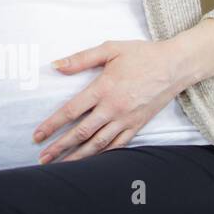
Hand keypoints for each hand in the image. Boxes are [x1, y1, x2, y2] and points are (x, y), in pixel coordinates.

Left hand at [31, 39, 188, 163]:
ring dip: (78, 156)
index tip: (37, 135)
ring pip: (99, 143)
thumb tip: (55, 65)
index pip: (71, 111)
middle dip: (60, 147)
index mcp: (103, 88)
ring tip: (61, 165)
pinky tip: (91, 162)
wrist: (175, 65)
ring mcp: (127, 119)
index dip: (52, 124)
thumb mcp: (109, 49)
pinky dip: (103, 155)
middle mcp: (114, 108)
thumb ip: (81, 58)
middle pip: (82, 132)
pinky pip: (118, 145)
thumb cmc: (141, 54)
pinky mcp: (138, 125)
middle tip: (43, 158)